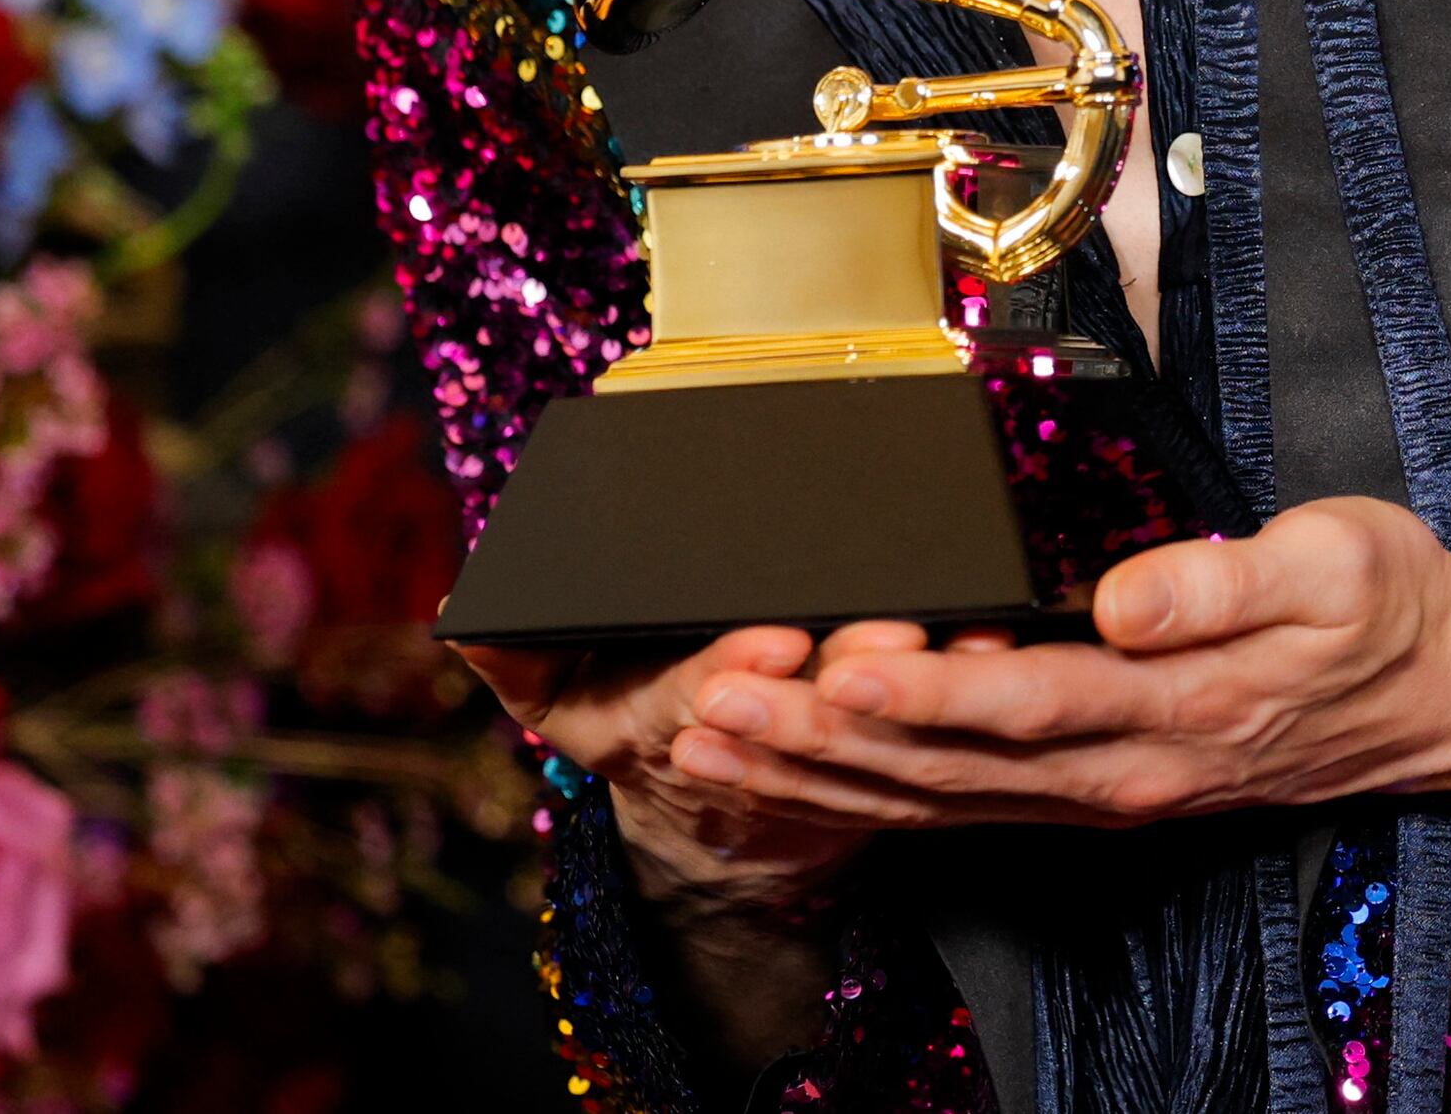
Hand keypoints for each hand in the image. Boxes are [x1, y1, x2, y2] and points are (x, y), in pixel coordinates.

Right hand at [461, 623, 937, 1066]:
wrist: (718, 833)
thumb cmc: (640, 732)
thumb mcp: (561, 701)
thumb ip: (515, 657)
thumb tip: (458, 617)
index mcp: (662, 723)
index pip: (693, 699)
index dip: (731, 674)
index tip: (771, 641)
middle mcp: (744, 746)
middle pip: (797, 712)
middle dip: (842, 671)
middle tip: (891, 631)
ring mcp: (812, 757)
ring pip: (865, 722)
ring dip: (913, 684)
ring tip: (957, 634)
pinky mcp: (874, 759)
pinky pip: (918, 729)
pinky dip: (956, 693)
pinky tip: (992, 643)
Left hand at [661, 498, 1450, 831]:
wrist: (1450, 693)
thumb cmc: (1388, 609)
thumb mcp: (1334, 564)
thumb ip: (1222, 582)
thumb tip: (1120, 597)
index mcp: (1172, 709)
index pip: (1017, 703)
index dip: (914, 693)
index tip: (824, 669)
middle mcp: (1123, 770)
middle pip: (945, 767)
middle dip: (820, 745)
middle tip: (713, 714)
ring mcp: (1107, 792)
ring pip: (937, 802)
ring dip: (820, 781)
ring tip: (716, 750)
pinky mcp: (1100, 789)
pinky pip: (964, 807)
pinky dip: (872, 797)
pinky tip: (804, 780)